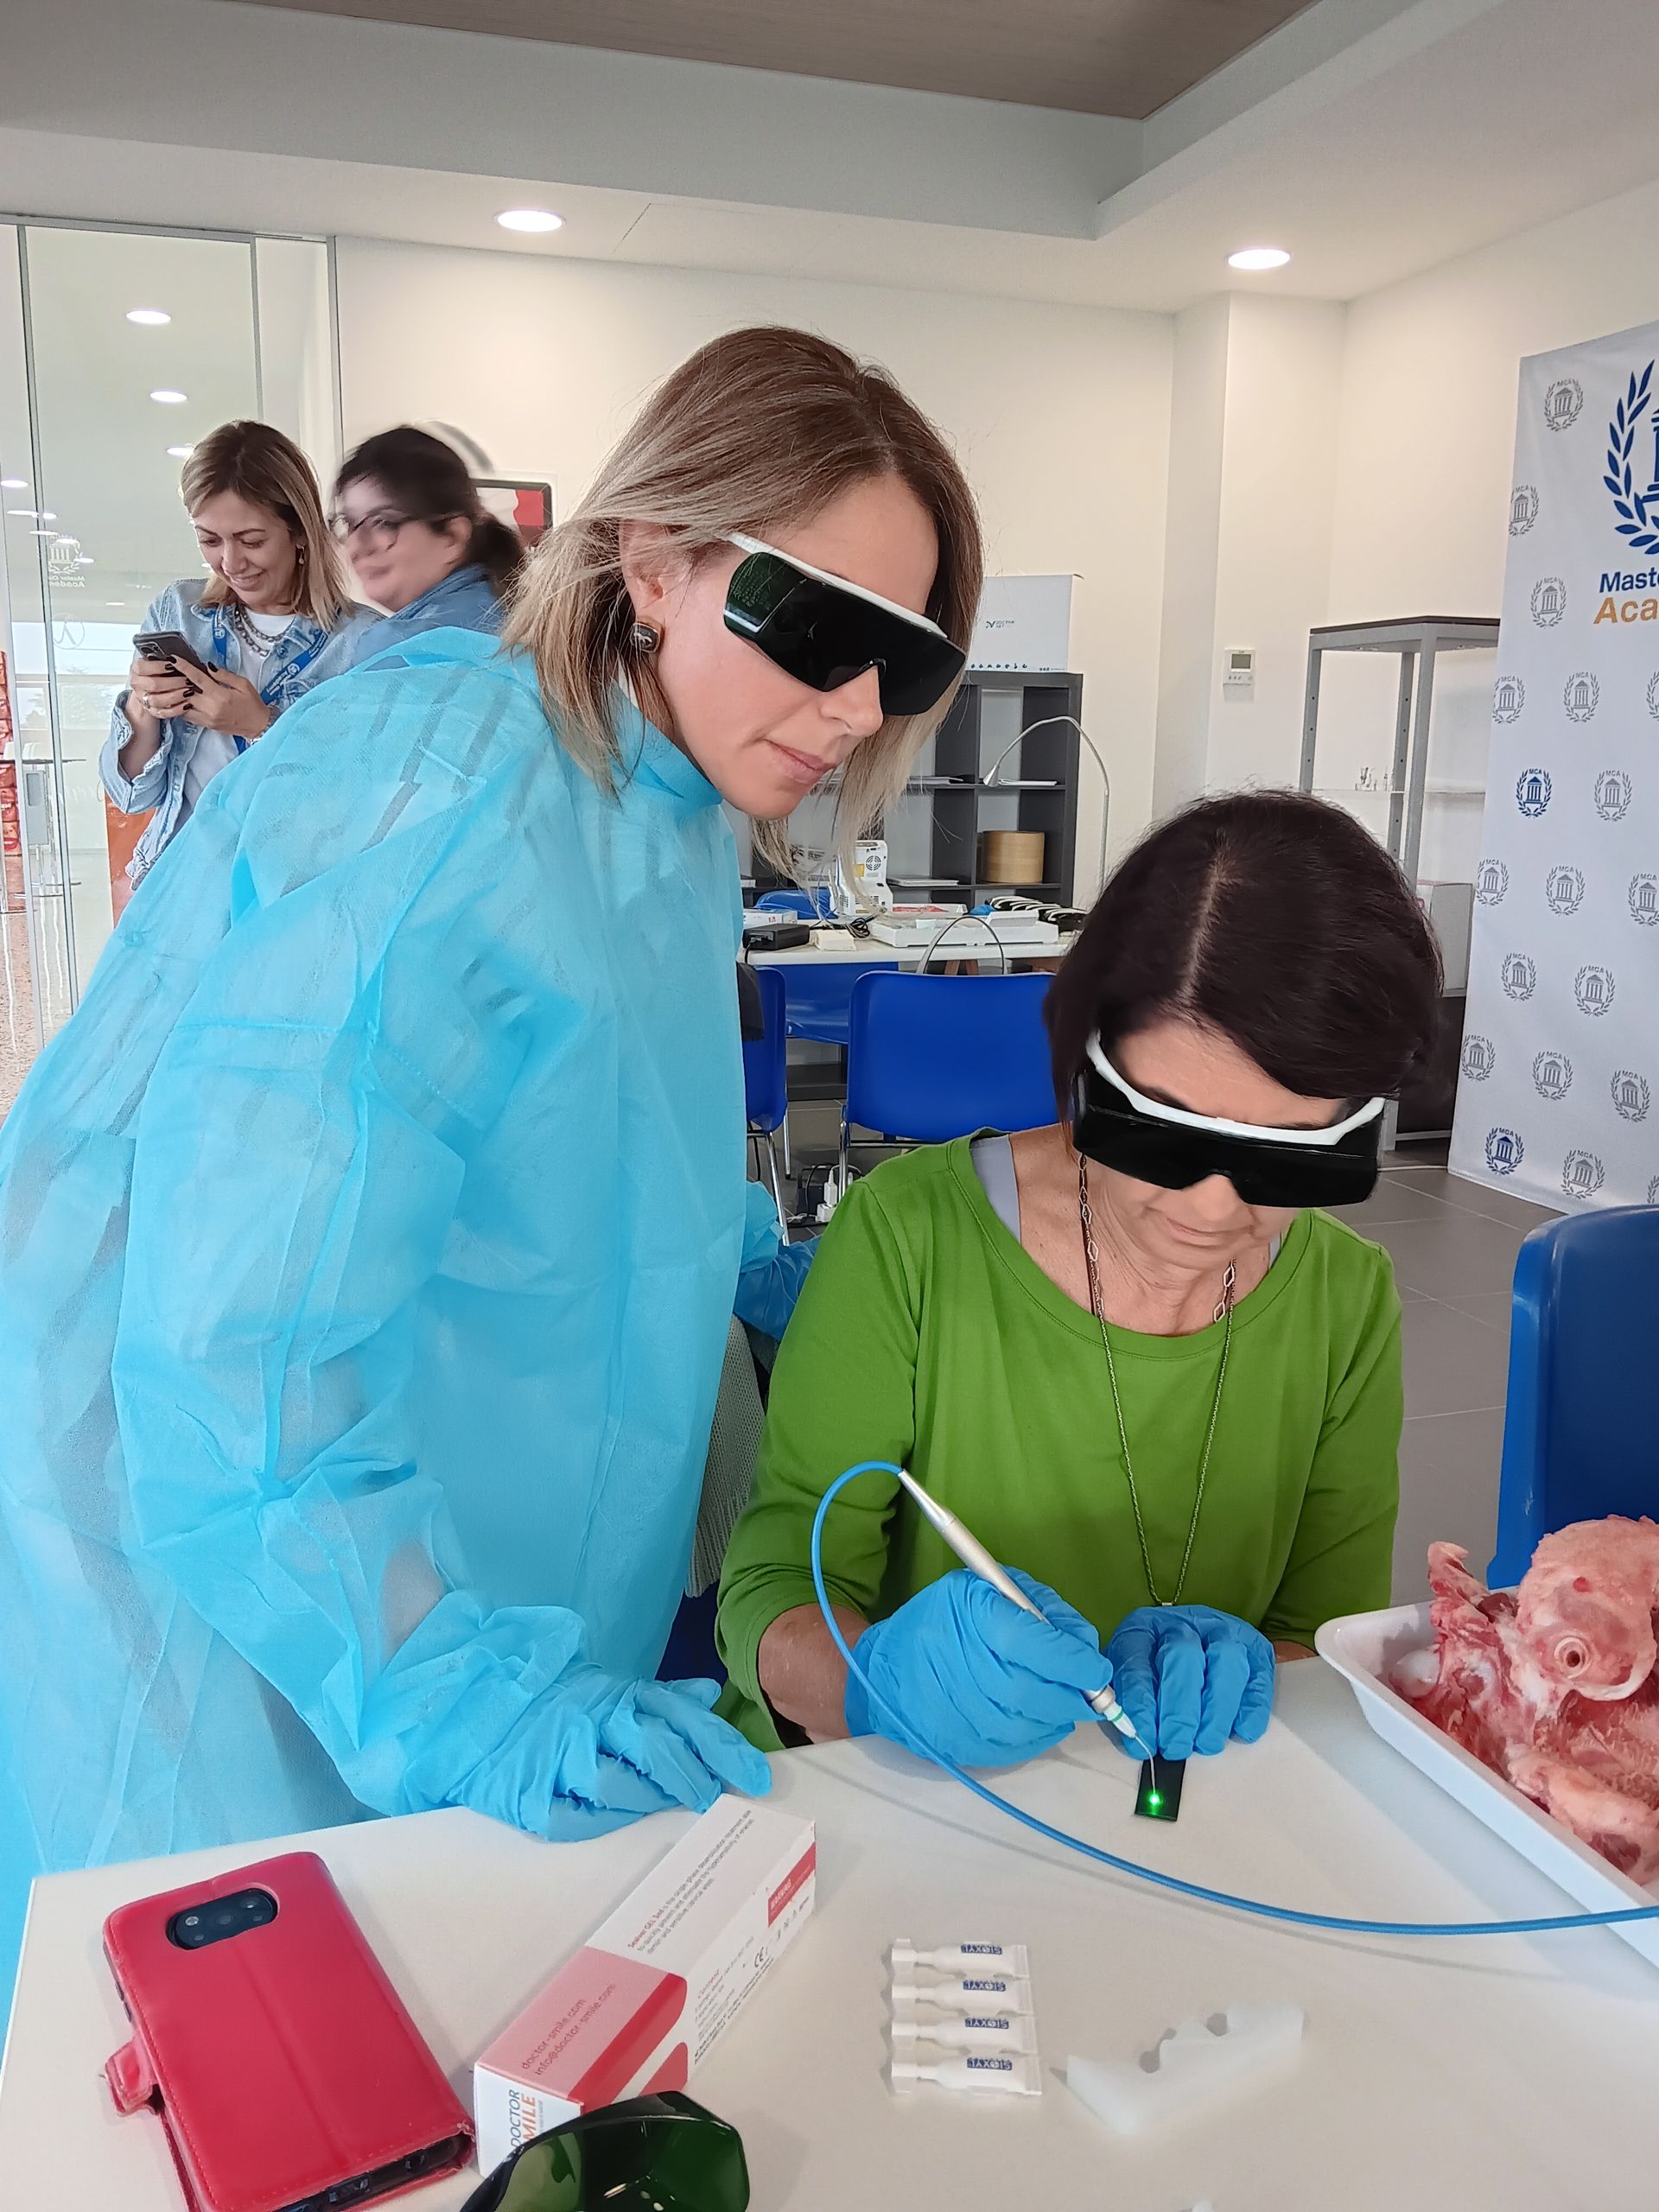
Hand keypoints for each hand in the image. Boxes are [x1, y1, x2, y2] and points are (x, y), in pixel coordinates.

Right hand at [126, 654, 196, 722]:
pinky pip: (163, 713)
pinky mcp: (152, 711)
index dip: (158, 666)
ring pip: (157, 700)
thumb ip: (162, 658)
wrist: (151, 689)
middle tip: (186, 680)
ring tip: (188, 692)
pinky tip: (186, 705)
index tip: (173, 664)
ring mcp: (143, 699)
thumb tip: (174, 657)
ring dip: (175, 696)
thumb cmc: (158, 672)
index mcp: (136, 669)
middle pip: (153, 684)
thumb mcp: (157, 661)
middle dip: (172, 682)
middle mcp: (137, 684)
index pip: (142, 667)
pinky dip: (176, 709)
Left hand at [181, 662, 270, 740]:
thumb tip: (208, 667)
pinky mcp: (206, 725)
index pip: (197, 678)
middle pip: (185, 692)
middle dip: (177, 680)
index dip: (183, 667)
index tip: (173, 659)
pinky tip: (183, 698)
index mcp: (220, 695)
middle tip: (171, 672)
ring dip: (178, 694)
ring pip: (182, 705)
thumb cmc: (253, 704)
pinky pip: (187, 715)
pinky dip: (182, 706)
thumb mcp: (243, 684)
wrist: (258, 726)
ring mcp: (207, 718)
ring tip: (175, 685)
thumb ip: (224, 675)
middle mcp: (210, 708)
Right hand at [531, 1667, 772, 1828]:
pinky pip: (574, 1817)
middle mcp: (591, 1718)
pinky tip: (619, 1819)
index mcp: (615, 1692)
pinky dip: (602, 1821)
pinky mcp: (530, 1792)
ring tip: (667, 1807)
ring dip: (650, 1799)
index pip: (681, 1716)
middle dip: (693, 1776)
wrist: (475, 1707)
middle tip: (714, 1797)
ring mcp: (559, 1755)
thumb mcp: (606, 1688)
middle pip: (656, 1746)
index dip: (722, 1747)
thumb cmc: (552, 1703)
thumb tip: (708, 1696)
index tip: (756, 1776)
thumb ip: (660, 1697)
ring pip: (617, 1783)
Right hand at [845, 1567, 1113, 1768]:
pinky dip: (1039, 1735)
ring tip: (1062, 1700)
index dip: (1078, 1662)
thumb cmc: (938, 1622)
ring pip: (1034, 1725)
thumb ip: (1036, 1607)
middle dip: (1075, 1695)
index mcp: (975, 1619)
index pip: (1042, 1647)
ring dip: (1060, 1716)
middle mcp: (968, 1670)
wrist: (882, 1674)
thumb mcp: (981, 1590)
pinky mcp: (962, 1748)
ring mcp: (962, 1715)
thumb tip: (1083, 1643)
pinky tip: (1038, 1717)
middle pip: (1041, 1693)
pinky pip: (1018, 1748)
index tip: (1097, 1669)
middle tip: (1089, 1690)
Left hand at [1105, 1605, 1274, 1759]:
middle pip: (1182, 1656)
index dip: (1141, 1704)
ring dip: (1216, 1708)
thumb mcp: (1129, 1679)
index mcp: (1143, 1629)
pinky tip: (1242, 1732)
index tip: (1146, 1740)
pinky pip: (1258, 1675)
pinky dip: (1252, 1706)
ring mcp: (1222, 1633)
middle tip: (1176, 1746)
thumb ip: (1127, 1702)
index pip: (1138, 1661)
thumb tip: (1126, 1734)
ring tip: (1207, 1743)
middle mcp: (1184, 1625)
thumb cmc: (1155, 1672)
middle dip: (1179, 1709)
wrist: (1193, 1643)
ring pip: (1225, 1659)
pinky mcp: (1255, 1649)